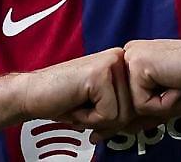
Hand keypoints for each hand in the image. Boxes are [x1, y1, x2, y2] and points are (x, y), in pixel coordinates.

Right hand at [14, 48, 134, 133]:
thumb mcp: (102, 104)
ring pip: (122, 115)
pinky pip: (108, 115)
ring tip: (78, 103)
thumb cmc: (64, 100)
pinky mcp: (100, 75)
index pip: (138, 105)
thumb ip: (124, 110)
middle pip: (132, 111)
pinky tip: (75, 102)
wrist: (31, 93)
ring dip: (96, 120)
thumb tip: (149, 122)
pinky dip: (88, 118)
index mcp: (122, 63)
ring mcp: (111, 64)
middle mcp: (120, 58)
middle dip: (106, 121)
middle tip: (82, 107)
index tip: (93, 111)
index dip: (115, 119)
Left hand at [123, 38, 180, 117]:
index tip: (179, 92)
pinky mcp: (137, 65)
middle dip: (161, 108)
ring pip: (137, 107)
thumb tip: (128, 129)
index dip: (156, 107)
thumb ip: (149, 108)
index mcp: (137, 58)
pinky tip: (180, 86)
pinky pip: (143, 105)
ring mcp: (132, 58)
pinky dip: (167, 104)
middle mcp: (130, 54)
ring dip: (166, 106)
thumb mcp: (170, 96)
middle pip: (132, 103)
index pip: (132, 97)